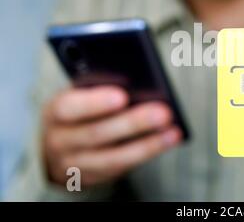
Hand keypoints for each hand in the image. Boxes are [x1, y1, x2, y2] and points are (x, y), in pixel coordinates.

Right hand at [43, 85, 181, 186]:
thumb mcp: (79, 94)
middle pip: (96, 134)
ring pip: (112, 158)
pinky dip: (147, 153)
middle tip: (163, 112)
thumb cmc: (80, 109)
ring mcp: (75, 164)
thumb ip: (99, 86)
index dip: (95, 102)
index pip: (69, 107)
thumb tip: (138, 82)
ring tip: (173, 131)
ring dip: (147, 145)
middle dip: (133, 123)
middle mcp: (60, 140)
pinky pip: (122, 169)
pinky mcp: (92, 177)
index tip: (123, 96)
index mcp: (55, 111)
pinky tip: (168, 140)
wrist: (60, 144)